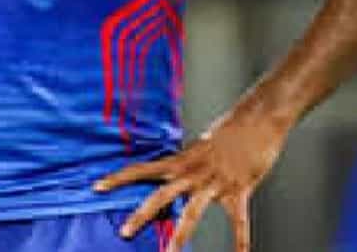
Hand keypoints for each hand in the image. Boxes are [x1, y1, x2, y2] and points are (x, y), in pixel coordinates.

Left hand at [94, 108, 289, 251]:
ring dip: (181, 234)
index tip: (97, 186)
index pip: (143, 168)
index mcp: (183, 159)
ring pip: (193, 211)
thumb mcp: (202, 146)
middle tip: (124, 231)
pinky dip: (240, 241)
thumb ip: (189, 164)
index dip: (119, 178)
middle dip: (142, 214)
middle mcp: (194, 171)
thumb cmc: (232, 130)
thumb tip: (176, 176)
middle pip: (161, 195)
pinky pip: (239, 220)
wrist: (259, 117)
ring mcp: (216, 181)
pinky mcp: (239, 188)